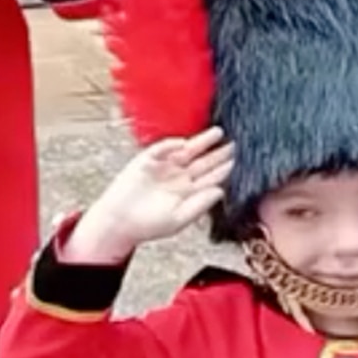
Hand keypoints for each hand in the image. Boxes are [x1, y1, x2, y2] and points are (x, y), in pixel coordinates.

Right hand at [64, 127, 233, 262]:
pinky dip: (170, 146)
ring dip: (201, 142)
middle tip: (235, 143)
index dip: (224, 169)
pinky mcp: (145, 162)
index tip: (238, 161)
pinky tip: (183, 143)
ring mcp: (163, 167)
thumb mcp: (179, 219)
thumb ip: (200, 205)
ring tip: (217, 133)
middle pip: (203, 161)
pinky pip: (159, 150)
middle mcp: (179, 177)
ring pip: (186, 151)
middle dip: (219, 152)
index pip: (210, 177)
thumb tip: (221, 191)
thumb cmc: (148, 225)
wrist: (118, 224)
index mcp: (189, 191)